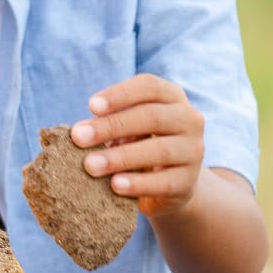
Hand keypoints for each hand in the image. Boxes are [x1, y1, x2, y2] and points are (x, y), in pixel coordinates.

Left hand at [71, 74, 204, 217]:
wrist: (171, 184)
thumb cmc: (141, 145)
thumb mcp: (129, 128)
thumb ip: (111, 122)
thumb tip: (79, 131)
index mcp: (172, 97)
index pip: (149, 86)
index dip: (120, 94)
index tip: (91, 106)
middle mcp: (189, 119)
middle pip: (151, 116)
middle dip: (112, 126)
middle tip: (78, 137)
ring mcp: (193, 150)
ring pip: (158, 150)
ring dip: (120, 157)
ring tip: (90, 165)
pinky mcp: (189, 181)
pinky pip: (164, 182)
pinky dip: (137, 183)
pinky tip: (115, 185)